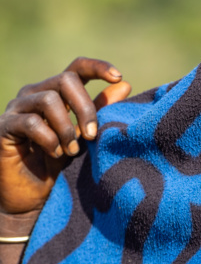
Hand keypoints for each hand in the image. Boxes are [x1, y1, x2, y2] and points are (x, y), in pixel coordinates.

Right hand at [0, 57, 130, 213]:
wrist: (31, 196)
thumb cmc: (59, 162)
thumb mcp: (85, 135)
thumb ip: (101, 110)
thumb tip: (126, 85)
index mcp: (56, 92)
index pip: (76, 68)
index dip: (97, 67)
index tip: (118, 77)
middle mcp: (35, 93)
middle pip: (66, 80)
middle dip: (86, 107)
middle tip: (93, 135)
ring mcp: (16, 107)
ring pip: (49, 100)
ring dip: (67, 128)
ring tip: (72, 151)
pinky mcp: (3, 126)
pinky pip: (31, 122)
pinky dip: (49, 140)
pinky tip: (56, 154)